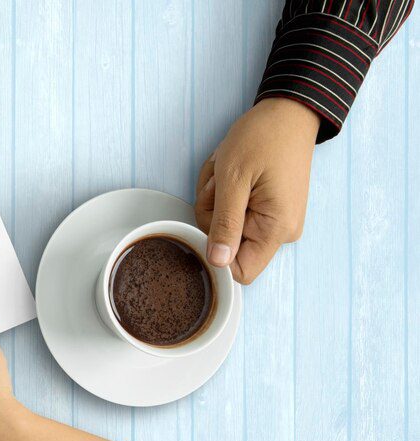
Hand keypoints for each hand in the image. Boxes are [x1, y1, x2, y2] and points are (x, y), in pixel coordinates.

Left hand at [195, 97, 319, 283]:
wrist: (288, 112)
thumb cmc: (263, 137)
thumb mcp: (233, 179)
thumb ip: (225, 224)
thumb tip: (218, 263)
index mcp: (276, 229)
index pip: (240, 271)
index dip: (215, 254)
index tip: (208, 220)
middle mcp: (280, 232)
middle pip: (226, 246)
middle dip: (212, 213)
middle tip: (221, 183)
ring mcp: (273, 221)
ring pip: (224, 227)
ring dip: (215, 199)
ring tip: (228, 172)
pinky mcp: (267, 210)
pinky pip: (232, 213)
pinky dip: (224, 194)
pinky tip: (233, 174)